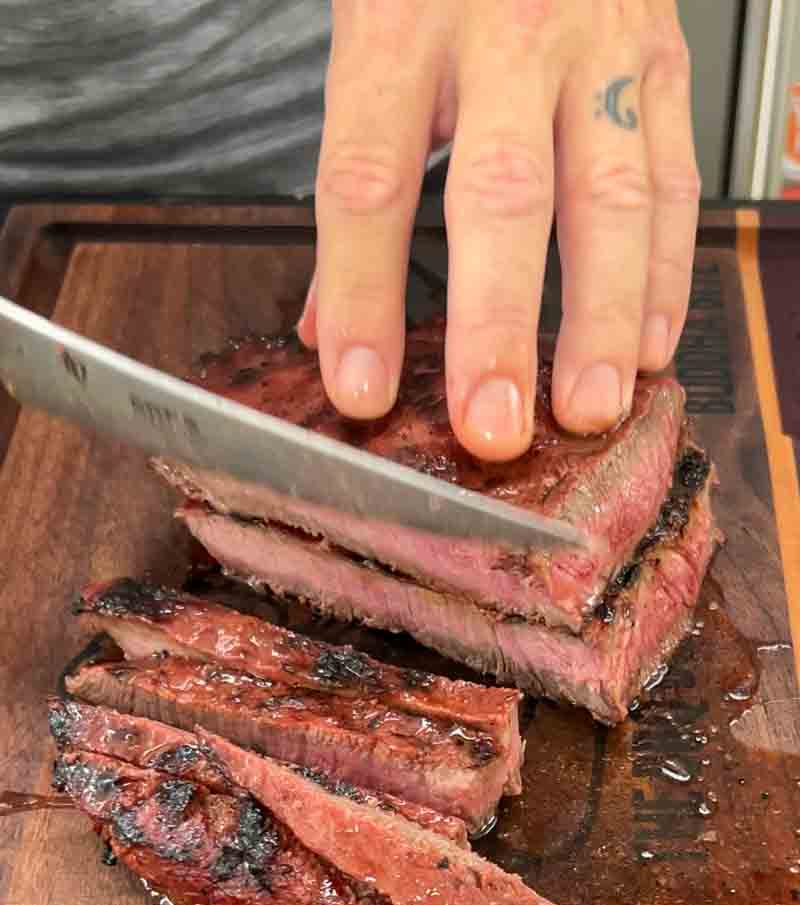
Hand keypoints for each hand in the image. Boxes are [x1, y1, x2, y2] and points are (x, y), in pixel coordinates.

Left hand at [298, 0, 699, 461]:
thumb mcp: (370, 28)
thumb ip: (356, 173)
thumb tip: (330, 322)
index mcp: (401, 24)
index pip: (372, 177)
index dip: (364, 293)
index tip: (360, 387)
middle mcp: (505, 31)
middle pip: (501, 195)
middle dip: (498, 324)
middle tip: (492, 424)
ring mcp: (597, 45)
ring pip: (610, 195)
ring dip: (602, 318)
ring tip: (588, 408)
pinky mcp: (661, 58)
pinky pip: (672, 178)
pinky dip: (664, 272)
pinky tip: (648, 347)